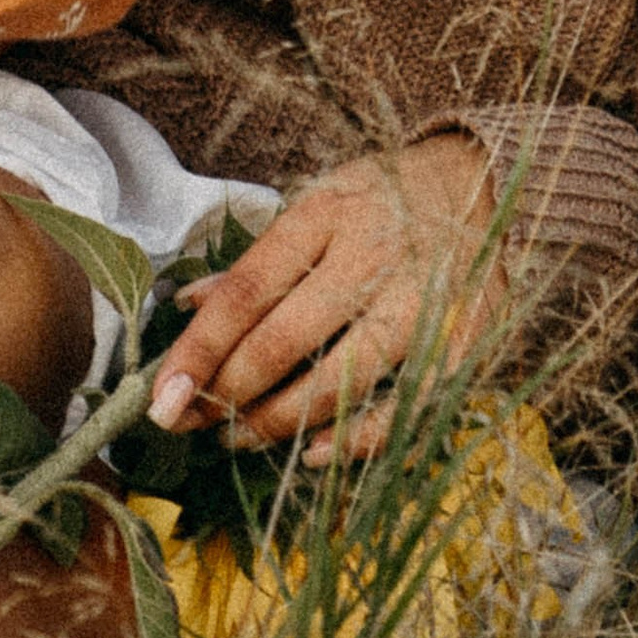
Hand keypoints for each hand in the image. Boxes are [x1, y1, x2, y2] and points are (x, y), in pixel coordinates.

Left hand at [146, 137, 500, 457]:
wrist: (478, 184)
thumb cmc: (376, 202)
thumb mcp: (312, 207)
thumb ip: (255, 261)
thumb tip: (187, 304)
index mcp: (325, 216)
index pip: (247, 290)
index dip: (199, 347)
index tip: (159, 393)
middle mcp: (371, 258)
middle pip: (285, 340)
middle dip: (227, 392)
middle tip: (188, 422)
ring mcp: (420, 305)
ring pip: (338, 380)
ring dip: (277, 421)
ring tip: (235, 438)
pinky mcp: (460, 344)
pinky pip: (400, 407)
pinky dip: (354, 439)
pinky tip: (313, 452)